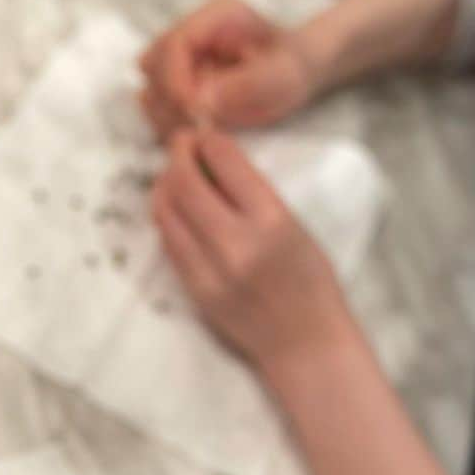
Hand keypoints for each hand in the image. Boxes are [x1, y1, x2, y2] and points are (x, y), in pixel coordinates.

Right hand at [139, 0, 315, 137]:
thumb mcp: (282, 76)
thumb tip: (201, 103)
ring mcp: (179, 63)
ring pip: (150, 90)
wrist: (297, 74)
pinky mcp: (176, 88)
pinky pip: (156, 109)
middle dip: (171, 102)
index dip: (175, 82)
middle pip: (153, 68)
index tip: (193, 112)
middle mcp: (191, 36)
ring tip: (203, 130)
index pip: (174, 45)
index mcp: (215, 18)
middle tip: (201, 126)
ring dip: (169, 118)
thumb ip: (246, 86)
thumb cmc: (293, 68)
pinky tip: (196, 132)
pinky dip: (170, 126)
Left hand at [151, 128, 350, 370]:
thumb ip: (255, 194)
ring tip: (173, 175)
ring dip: (164, 185)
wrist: (304, 342)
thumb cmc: (310, 282)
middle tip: (181, 145)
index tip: (203, 131)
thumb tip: (214, 159)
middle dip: (178, 154)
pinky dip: (166, 219)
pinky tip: (174, 209)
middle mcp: (236, 245)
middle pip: (186, 183)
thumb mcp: (294, 226)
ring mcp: (210, 273)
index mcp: (272, 221)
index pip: (225, 162)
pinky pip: (168, 245)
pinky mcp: (194, 292)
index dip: (208, 138)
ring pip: (167, 213)